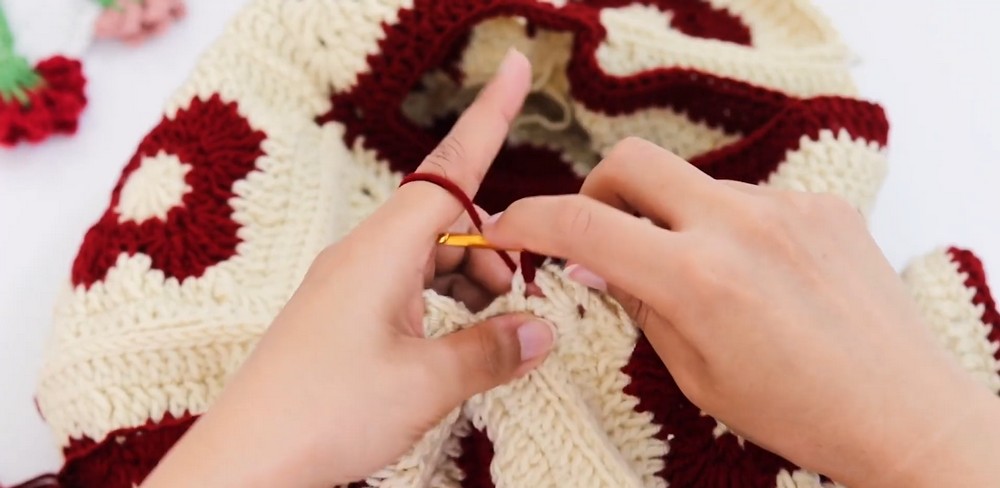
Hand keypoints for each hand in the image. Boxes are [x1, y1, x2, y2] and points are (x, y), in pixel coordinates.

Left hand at [143, 49, 553, 486]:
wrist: (244, 465)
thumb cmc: (323, 413)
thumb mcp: (425, 384)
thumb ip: (490, 350)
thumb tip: (541, 331)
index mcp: (382, 251)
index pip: (450, 170)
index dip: (489, 119)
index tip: (515, 70)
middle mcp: (362, 257)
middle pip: (446, 222)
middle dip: (494, 250)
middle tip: (523, 301)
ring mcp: (349, 287)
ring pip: (427, 260)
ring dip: (468, 284)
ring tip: (492, 334)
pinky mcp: (341, 319)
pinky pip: (405, 290)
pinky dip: (441, 307)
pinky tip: (454, 347)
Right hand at [482, 137, 999, 486]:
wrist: (902, 411)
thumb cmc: (798, 412)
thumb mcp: (694, 373)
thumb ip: (637, 303)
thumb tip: (590, 262)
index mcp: (697, 279)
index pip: (583, 223)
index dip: (528, 219)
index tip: (508, 227)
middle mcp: (739, 225)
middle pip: (631, 161)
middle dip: (598, 191)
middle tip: (604, 237)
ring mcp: (785, 207)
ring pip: (692, 184)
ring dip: (671, 218)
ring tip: (700, 276)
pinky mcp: (820, 205)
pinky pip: (747, 198)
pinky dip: (728, 228)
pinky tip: (756, 276)